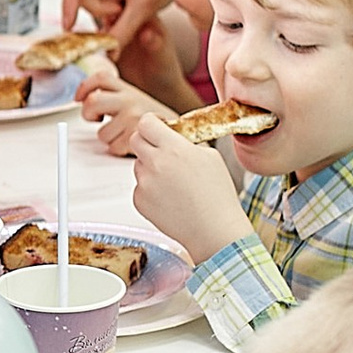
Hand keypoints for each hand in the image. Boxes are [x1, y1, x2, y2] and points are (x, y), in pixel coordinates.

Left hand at [96, 103, 249, 262]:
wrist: (214, 230)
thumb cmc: (217, 197)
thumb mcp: (211, 157)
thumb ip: (187, 143)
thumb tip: (174, 137)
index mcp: (174, 149)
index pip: (146, 122)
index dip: (151, 123)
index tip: (156, 126)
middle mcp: (155, 164)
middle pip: (135, 140)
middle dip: (146, 142)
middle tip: (160, 151)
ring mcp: (145, 183)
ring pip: (138, 165)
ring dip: (149, 168)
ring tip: (173, 183)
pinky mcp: (139, 201)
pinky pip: (139, 187)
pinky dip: (150, 190)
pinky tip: (169, 198)